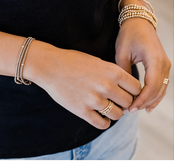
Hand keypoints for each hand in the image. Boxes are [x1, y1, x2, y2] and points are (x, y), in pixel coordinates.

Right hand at [26, 42, 141, 129]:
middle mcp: (106, 86)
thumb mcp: (97, 61)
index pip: (137, 88)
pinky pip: (102, 124)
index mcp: (112, 71)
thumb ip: (113, 74)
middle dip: (124, 102)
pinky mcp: (82, 111)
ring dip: (114, 112)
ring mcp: (94, 100)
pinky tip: (98, 115)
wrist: (49, 66)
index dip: (133, 91)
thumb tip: (126, 89)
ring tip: (106, 107)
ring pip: (117, 115)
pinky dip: (103, 122)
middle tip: (115, 100)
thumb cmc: (72, 61)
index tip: (126, 92)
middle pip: (129, 103)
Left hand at [115, 18, 171, 112]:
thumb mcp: (122, 53)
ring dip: (151, 100)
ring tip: (137, 109)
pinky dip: (155, 94)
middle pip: (158, 90)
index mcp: (155, 60)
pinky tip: (147, 103)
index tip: (130, 108)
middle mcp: (164, 64)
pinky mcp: (163, 65)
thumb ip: (124, 72)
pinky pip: (161, 84)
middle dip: (145, 102)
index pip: (151, 86)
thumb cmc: (129, 35)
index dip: (141, 99)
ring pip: (162, 89)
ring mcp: (166, 65)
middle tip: (130, 110)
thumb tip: (123, 90)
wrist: (139, 22)